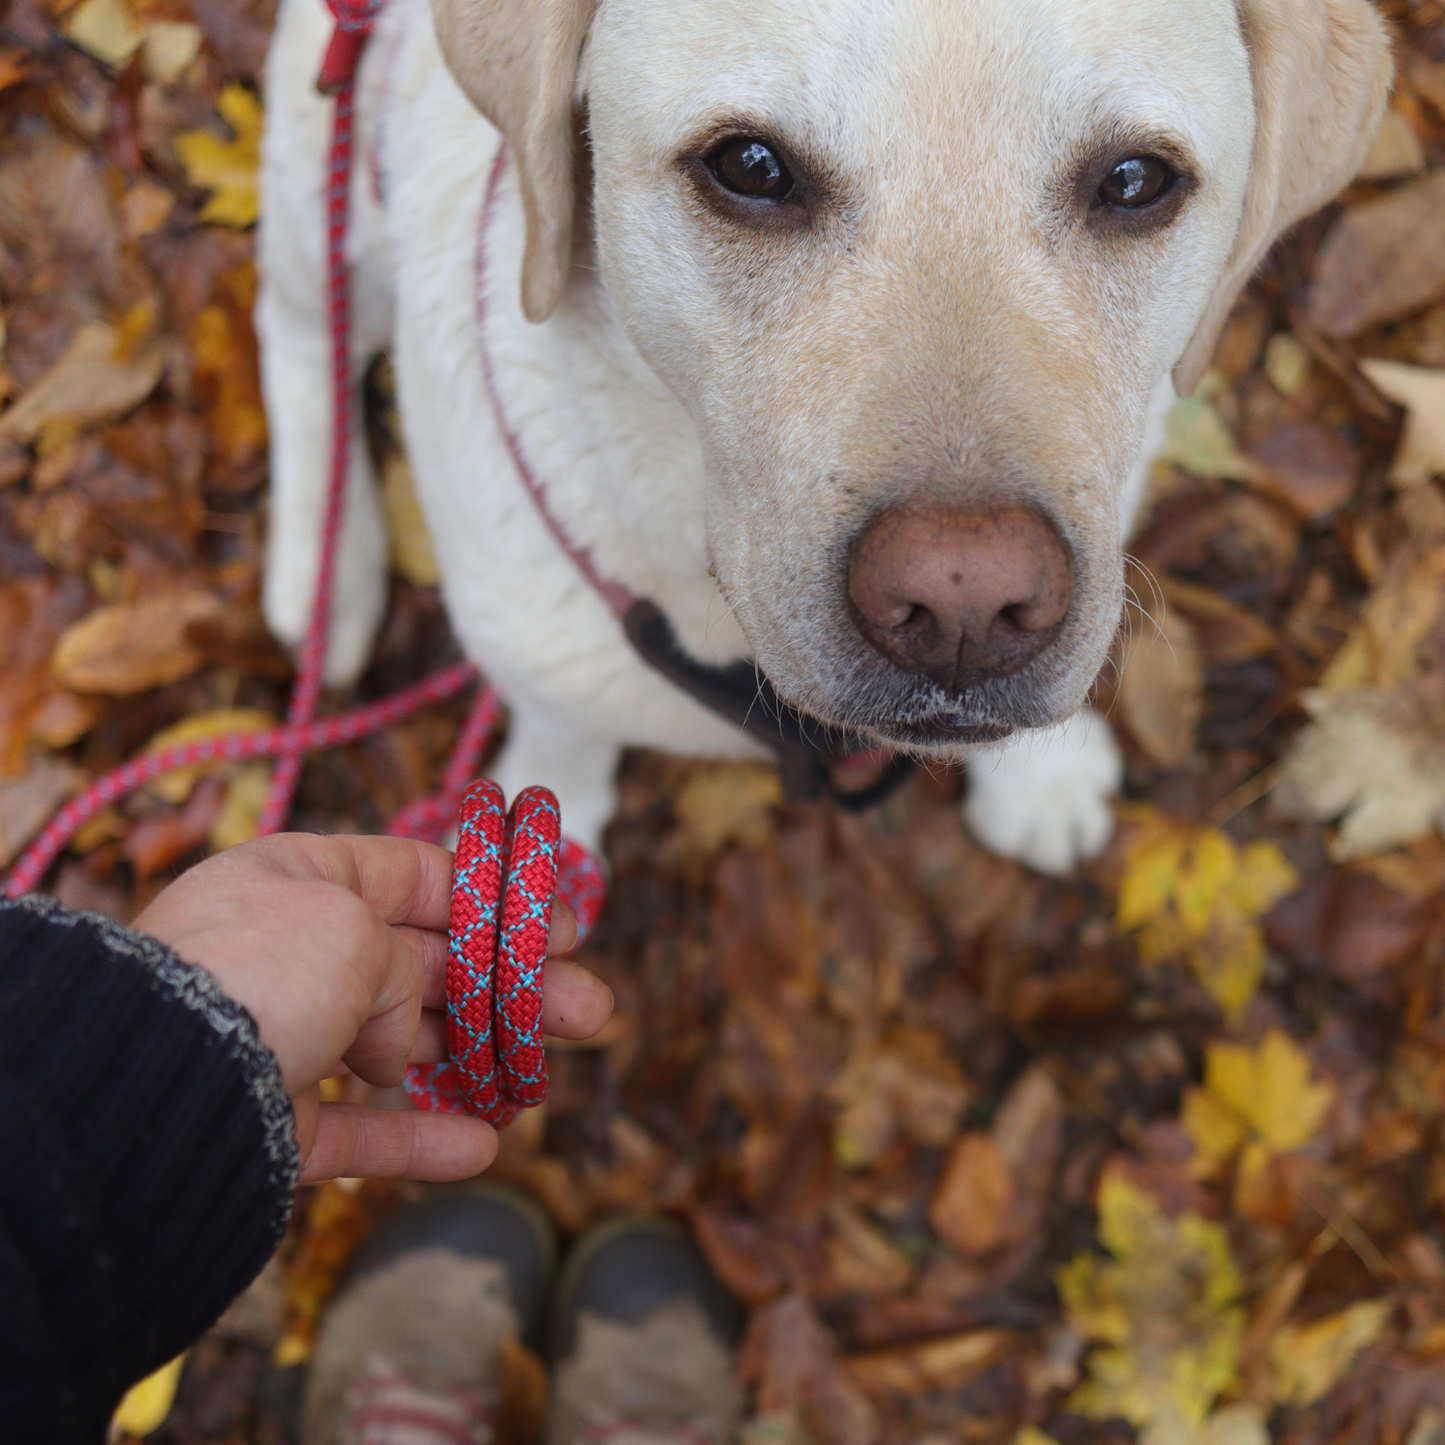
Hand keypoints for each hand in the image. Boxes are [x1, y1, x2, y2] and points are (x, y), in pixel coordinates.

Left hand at [134, 833, 612, 1183]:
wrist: (151, 1087)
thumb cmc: (256, 972)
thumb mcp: (353, 929)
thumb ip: (401, 968)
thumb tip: (394, 1037)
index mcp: (296, 879)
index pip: (415, 875)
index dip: (496, 901)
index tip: (564, 929)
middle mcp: (288, 951)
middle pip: (424, 966)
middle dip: (511, 986)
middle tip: (587, 1010)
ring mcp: (281, 1038)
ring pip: (399, 1048)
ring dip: (475, 1059)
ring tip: (543, 1075)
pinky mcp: (272, 1122)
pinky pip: (357, 1128)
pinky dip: (418, 1136)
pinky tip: (482, 1146)